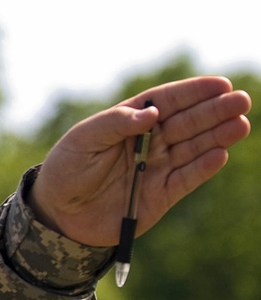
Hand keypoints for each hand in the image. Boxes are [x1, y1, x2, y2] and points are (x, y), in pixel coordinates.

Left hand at [29, 76, 250, 245]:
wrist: (58, 214)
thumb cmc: (66, 170)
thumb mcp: (81, 140)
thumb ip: (114, 123)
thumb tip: (152, 112)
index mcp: (130, 121)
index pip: (166, 102)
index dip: (193, 93)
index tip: (219, 84)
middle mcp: (148, 142)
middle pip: (186, 123)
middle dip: (214, 111)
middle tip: (241, 101)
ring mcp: (157, 168)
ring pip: (193, 148)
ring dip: (217, 136)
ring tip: (239, 124)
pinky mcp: (161, 195)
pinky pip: (186, 179)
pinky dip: (203, 168)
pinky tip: (220, 155)